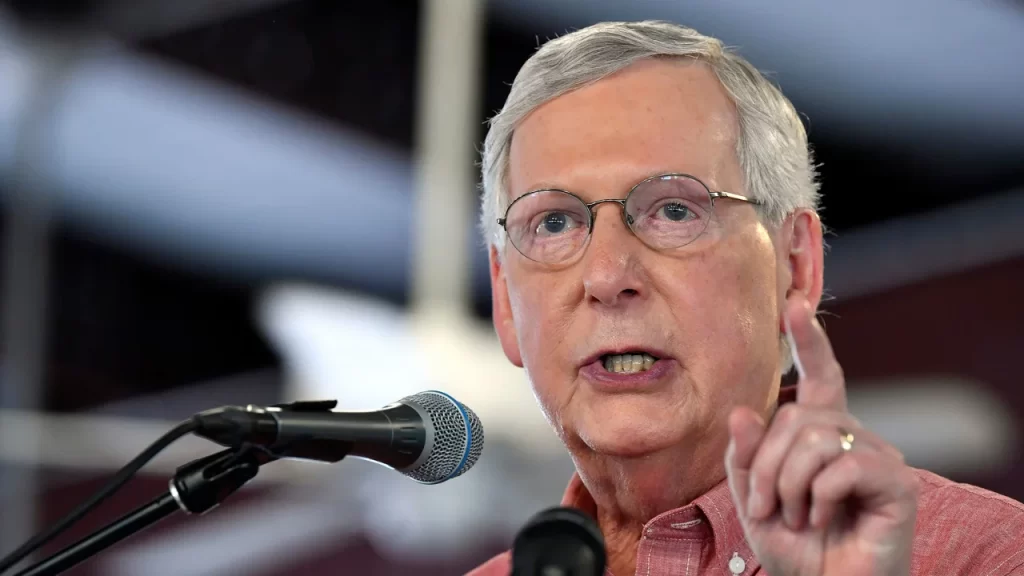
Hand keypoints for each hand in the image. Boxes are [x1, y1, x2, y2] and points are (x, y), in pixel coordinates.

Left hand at [724, 293, 918, 575]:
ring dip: (788, 483)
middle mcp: (853, 437)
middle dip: (767, 465)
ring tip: (797, 516)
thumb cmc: (798, 549)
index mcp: (821, 436)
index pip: (819, 379)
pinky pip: (844, 465)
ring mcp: (879, 457)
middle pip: (797, 417)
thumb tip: (742, 411)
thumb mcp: (755, 501)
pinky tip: (822, 520)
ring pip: (815, 438)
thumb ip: (745, 458)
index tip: (795, 305)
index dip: (809, 342)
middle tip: (769, 507)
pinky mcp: (897, 483)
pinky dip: (819, 496)